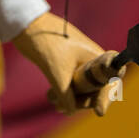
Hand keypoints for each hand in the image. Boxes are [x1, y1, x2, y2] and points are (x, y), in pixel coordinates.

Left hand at [11, 11, 125, 117]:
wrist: (27, 26)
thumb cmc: (46, 44)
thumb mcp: (57, 73)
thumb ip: (66, 96)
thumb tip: (70, 111)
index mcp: (96, 57)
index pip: (111, 81)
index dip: (108, 98)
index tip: (99, 112)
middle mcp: (92, 60)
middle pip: (97, 89)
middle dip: (83, 101)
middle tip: (67, 108)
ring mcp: (80, 63)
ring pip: (83, 89)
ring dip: (71, 99)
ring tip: (55, 103)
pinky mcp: (67, 65)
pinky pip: (72, 85)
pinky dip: (64, 94)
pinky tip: (53, 99)